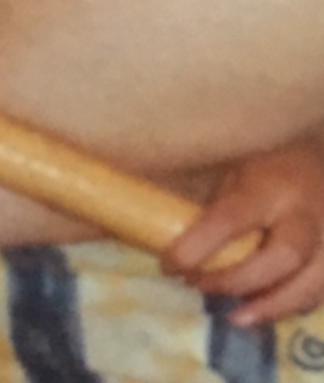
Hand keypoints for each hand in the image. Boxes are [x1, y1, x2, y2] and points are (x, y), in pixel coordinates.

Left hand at [161, 141, 323, 325]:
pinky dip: (293, 307)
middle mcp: (306, 212)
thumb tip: (181, 243)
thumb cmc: (273, 165)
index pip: (233, 217)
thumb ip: (220, 208)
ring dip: (270, 307)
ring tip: (235, 316)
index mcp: (272, 185)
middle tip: (201, 285)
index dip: (199, 246)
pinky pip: (322, 293)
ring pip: (311, 284)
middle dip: (238, 280)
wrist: (322, 162)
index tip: (170, 263)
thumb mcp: (239, 172)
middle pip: (283, 256)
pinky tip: (266, 310)